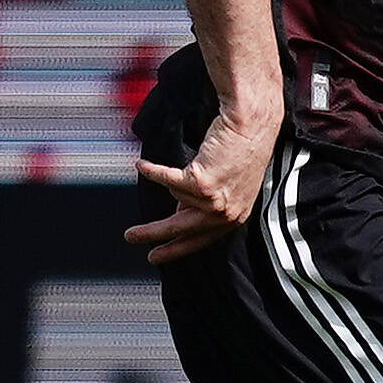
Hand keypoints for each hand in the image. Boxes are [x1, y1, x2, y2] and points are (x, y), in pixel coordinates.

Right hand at [125, 106, 279, 263]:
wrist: (252, 125)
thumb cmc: (244, 148)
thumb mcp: (227, 187)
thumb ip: (205, 202)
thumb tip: (180, 209)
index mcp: (234, 217)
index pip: (199, 241)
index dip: (174, 250)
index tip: (156, 256)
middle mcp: (225, 214)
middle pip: (180, 230)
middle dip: (151, 234)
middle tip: (131, 236)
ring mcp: (214, 201)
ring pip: (174, 195)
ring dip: (168, 179)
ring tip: (160, 166)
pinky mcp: (201, 183)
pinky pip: (165, 178)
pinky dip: (152, 171)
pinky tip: (142, 166)